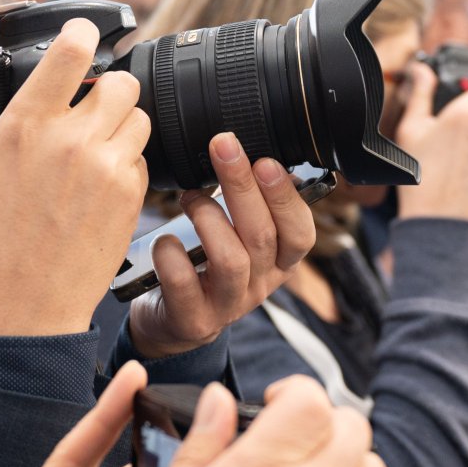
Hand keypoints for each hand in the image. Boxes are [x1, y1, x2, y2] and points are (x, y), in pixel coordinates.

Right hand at [0, 19, 149, 335]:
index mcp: (27, 124)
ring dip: (122, 124)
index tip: (84, 34)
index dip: (83, 33)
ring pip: (140, 117)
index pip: (74, 50)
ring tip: (96, 145)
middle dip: (108, 88)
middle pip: (121, 82)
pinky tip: (101, 181)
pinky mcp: (132, 197)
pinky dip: (128, 161)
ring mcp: (109, 168)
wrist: (23, 308)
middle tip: (90, 106)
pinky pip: (144, 159)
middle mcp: (74, 139)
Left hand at [127, 132, 315, 357]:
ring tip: (189, 197)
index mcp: (279, 262)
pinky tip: (166, 240)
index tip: (265, 160)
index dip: (286, 197)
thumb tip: (254, 153)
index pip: (301, 234)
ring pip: (230, 260)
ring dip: (207, 217)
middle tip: (223, 146)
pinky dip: (171, 253)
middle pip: (263, 236)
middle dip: (242, 186)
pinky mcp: (193, 319)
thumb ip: (250, 204)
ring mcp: (227, 306)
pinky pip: (183, 282)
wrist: (171, 320)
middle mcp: (260, 285)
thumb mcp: (238, 237)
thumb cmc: (206, 264)